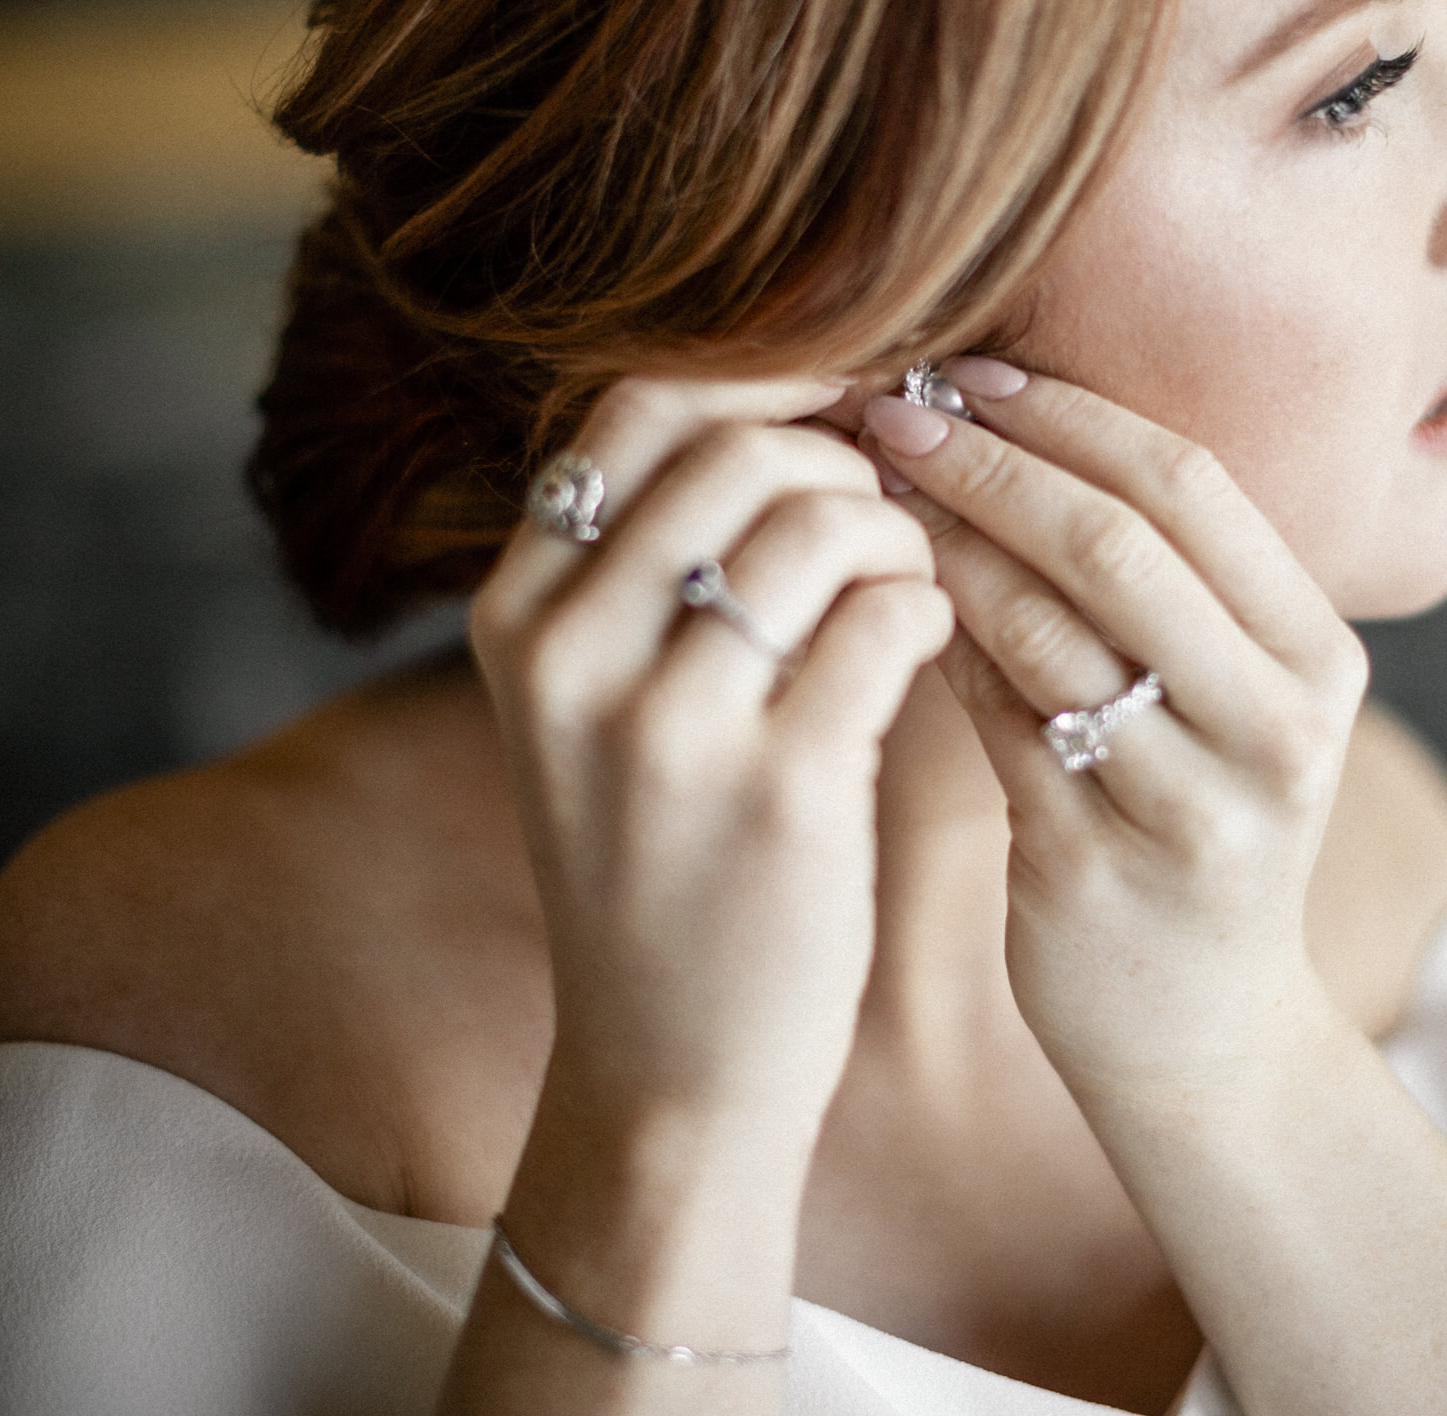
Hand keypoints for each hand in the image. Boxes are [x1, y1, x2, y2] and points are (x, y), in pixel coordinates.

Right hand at [470, 377, 953, 1134]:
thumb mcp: (590, 708)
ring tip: (907, 587)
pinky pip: (887, 618)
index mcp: (516, 616)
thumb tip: (784, 401)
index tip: (840, 402)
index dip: (763, 379)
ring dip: (898, 533)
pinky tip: (926, 645)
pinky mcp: (780, 791)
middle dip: (842, 460)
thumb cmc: (660, 864)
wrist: (669, 1067)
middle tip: (884, 520)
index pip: (638, 410)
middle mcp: (571, 658)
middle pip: (739, 449)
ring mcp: (668, 727)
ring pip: (821, 521)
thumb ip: (642, 566)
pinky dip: (929, 607)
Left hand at [862, 360, 1367, 1095]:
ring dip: (942, 546)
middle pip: (1121, 544)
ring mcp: (1195, 805)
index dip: (1069, 415)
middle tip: (888, 415)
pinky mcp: (1100, 868)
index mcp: (1319, 655)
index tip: (966, 373)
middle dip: (990, 463)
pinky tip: (876, 602)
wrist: (1204, 1038)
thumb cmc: (1191, 828)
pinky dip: (933, 645)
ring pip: (1048, 631)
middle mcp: (1278, 724)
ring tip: (862, 494)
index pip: (1191, 485)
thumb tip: (992, 425)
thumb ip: (1146, 584)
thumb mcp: (1219, 703)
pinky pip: (996, 721)